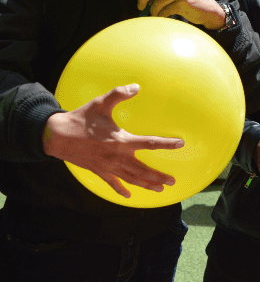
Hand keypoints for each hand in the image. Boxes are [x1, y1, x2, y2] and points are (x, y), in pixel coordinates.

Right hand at [42, 84, 182, 197]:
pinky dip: (121, 190)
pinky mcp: (98, 171)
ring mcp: (107, 167)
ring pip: (131, 179)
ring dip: (147, 184)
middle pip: (143, 170)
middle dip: (159, 176)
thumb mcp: (100, 103)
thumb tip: (136, 87)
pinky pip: (112, 184)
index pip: (149, 143)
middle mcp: (116, 157)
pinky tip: (129, 195)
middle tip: (173, 181)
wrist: (56, 136)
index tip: (180, 144)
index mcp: (120, 141)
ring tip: (160, 188)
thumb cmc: (80, 119)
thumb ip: (119, 94)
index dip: (166, 144)